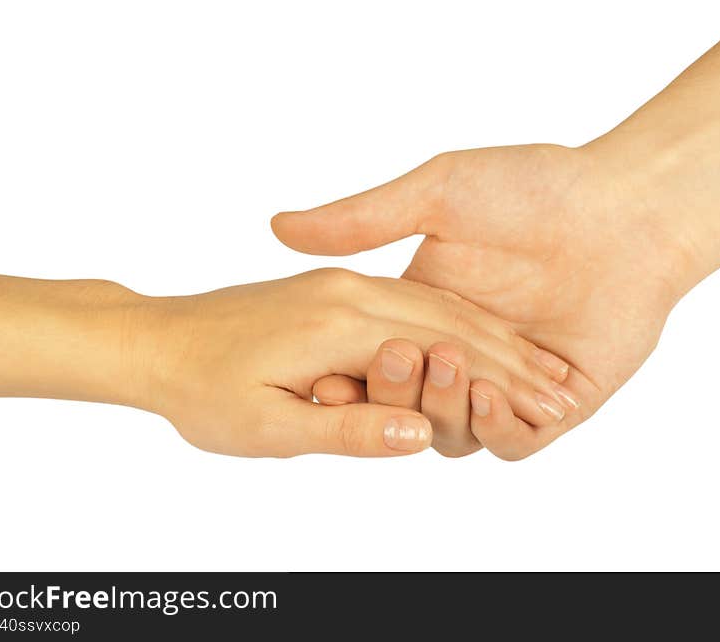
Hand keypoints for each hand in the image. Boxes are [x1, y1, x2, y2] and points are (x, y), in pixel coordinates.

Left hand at [138, 268, 573, 457]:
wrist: (154, 340)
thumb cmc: (202, 388)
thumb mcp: (267, 425)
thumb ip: (345, 428)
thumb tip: (417, 433)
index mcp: (342, 324)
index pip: (444, 353)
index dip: (500, 384)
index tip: (550, 408)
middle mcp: (352, 295)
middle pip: (452, 325)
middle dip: (513, 360)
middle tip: (564, 390)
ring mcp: (345, 287)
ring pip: (437, 308)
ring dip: (493, 337)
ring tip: (540, 366)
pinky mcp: (336, 289)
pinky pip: (411, 301)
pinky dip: (455, 322)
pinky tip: (480, 337)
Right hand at [272, 145, 696, 457]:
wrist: (627, 206)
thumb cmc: (535, 188)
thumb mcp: (437, 194)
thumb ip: (361, 219)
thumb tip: (279, 227)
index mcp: (427, 311)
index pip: (372, 360)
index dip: (347, 374)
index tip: (323, 372)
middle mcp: (464, 352)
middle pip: (408, 404)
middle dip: (394, 390)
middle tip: (397, 357)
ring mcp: (509, 380)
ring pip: (455, 432)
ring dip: (442, 410)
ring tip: (447, 368)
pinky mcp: (557, 404)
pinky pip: (513, 442)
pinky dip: (494, 429)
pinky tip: (487, 394)